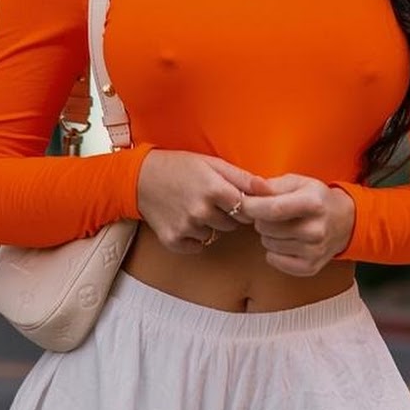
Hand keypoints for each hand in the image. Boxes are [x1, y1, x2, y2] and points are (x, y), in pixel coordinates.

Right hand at [137, 150, 270, 253]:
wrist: (141, 177)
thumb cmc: (179, 166)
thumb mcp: (212, 163)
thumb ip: (242, 177)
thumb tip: (269, 189)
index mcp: (215, 190)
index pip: (247, 209)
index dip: (244, 204)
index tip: (236, 198)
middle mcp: (201, 211)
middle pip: (232, 224)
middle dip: (227, 213)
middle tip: (212, 199)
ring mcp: (187, 228)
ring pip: (215, 235)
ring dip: (210, 225)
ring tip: (195, 206)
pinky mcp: (174, 241)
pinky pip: (197, 246)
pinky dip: (194, 237)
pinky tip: (185, 219)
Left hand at [242, 175, 354, 276]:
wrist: (343, 221)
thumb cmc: (316, 198)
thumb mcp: (298, 183)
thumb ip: (273, 185)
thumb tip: (251, 185)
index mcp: (313, 204)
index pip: (273, 209)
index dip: (252, 207)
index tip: (242, 203)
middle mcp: (315, 230)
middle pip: (267, 228)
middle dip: (260, 219)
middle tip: (271, 213)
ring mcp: (314, 251)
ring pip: (268, 244)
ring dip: (268, 235)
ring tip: (283, 226)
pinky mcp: (310, 267)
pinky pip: (274, 260)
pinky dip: (274, 251)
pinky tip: (286, 241)